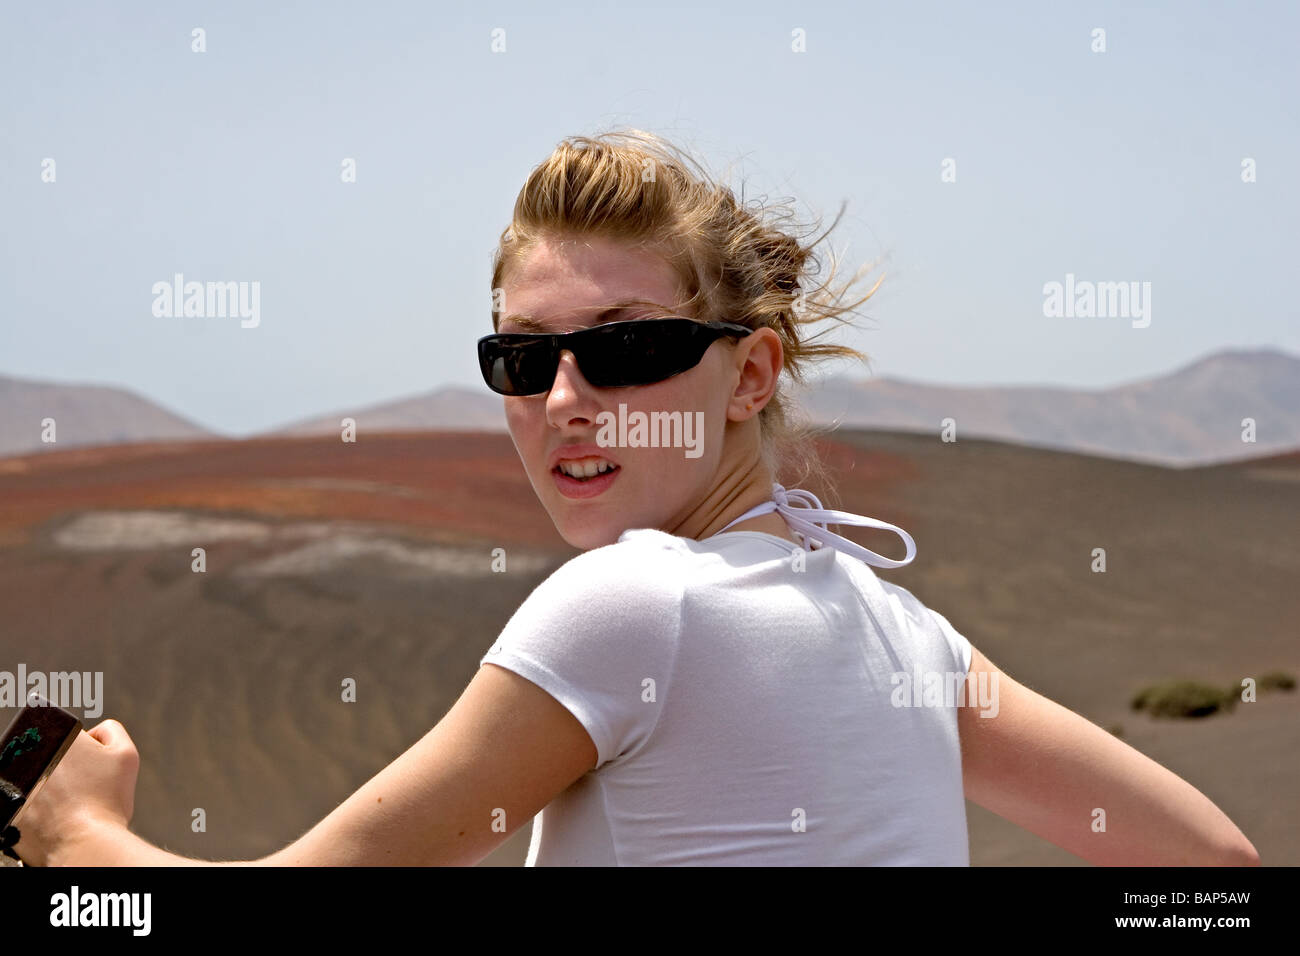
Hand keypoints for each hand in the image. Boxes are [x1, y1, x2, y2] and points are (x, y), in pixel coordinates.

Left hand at [12, 719, 139, 865]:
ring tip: (69, 804)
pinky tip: (54, 818)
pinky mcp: (7, 807)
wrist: (82, 843)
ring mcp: (15, 782)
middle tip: (83, 789)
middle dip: (68, 769)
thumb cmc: (106, 801)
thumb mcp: (125, 755)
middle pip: (54, 757)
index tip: (93, 770)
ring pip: (39, 779)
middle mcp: (31, 756)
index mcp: (60, 737)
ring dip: (51, 787)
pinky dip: (38, 808)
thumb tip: (94, 732)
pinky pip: (26, 801)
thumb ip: (112, 731)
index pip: (74, 736)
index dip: (89, 752)